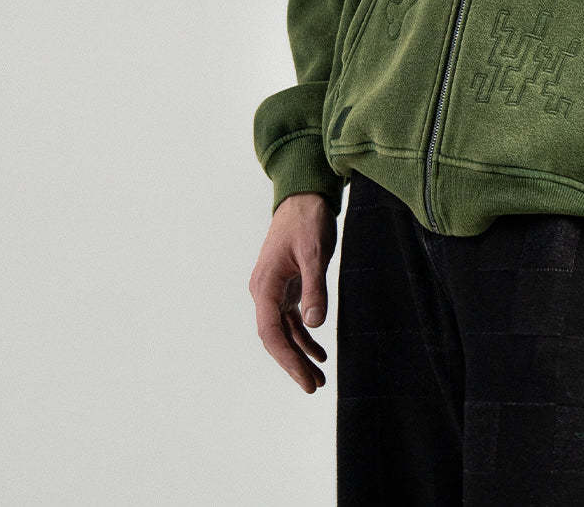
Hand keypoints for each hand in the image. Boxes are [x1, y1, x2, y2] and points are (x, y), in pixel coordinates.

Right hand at [249, 192, 337, 392]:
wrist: (303, 197)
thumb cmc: (308, 221)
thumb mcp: (316, 253)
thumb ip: (315, 288)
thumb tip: (315, 324)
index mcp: (265, 286)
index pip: (271, 334)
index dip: (287, 360)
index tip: (305, 380)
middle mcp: (264, 292)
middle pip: (275, 337)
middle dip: (293, 363)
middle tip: (314, 387)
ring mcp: (274, 290)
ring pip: (283, 331)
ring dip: (299, 353)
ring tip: (318, 377)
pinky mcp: (286, 286)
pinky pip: (291, 319)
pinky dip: (304, 335)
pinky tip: (318, 352)